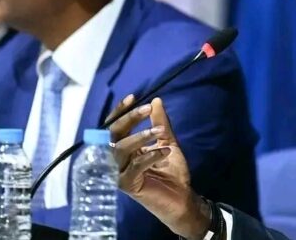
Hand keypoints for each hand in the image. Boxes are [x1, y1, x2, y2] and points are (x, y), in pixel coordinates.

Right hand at [108, 95, 210, 239]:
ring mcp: (120, 173)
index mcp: (125, 149)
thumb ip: (160, 123)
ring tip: (160, 132)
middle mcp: (118, 160)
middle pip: (113, 134)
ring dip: (140, 136)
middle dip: (129, 118)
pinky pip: (134, 166)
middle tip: (146, 108)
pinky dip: (150, 156)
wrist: (183, 198)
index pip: (115, 126)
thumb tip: (156, 100)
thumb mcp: (168, 142)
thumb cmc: (173, 173)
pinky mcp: (127, 185)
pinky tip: (165, 152)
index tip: (133, 97)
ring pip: (120, 149)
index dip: (121, 111)